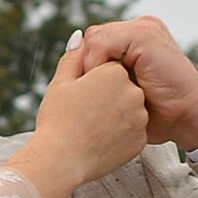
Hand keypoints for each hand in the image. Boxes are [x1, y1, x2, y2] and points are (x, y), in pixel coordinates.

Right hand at [15, 32, 151, 197]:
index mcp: (114, 71)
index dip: (91, 82)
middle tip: (84, 114)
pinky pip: (131, 131)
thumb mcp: (61, 82)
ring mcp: (139, 116)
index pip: (107, 69)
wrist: (61, 161)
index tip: (79, 98)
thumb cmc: (57, 120)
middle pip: (120, 87)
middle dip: (105, 96)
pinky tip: (100, 141)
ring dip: (113, 115)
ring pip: (127, 109)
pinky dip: (119, 134)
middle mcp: (132, 91)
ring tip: (91, 128)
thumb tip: (79, 36)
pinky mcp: (140, 139)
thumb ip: (74, 56)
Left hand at [69, 14, 197, 153]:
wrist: (189, 116)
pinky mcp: (143, 35)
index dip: (86, 68)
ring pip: (94, 39)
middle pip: (92, 38)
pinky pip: (102, 43)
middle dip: (87, 66)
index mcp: (136, 39)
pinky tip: (109, 87)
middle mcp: (139, 28)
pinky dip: (98, 65)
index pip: (94, 43)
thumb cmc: (159, 114)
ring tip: (103, 93)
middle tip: (93, 95)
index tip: (87, 96)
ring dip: (92, 68)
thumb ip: (104, 79)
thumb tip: (75, 74)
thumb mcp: (125, 94)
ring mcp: (143, 29)